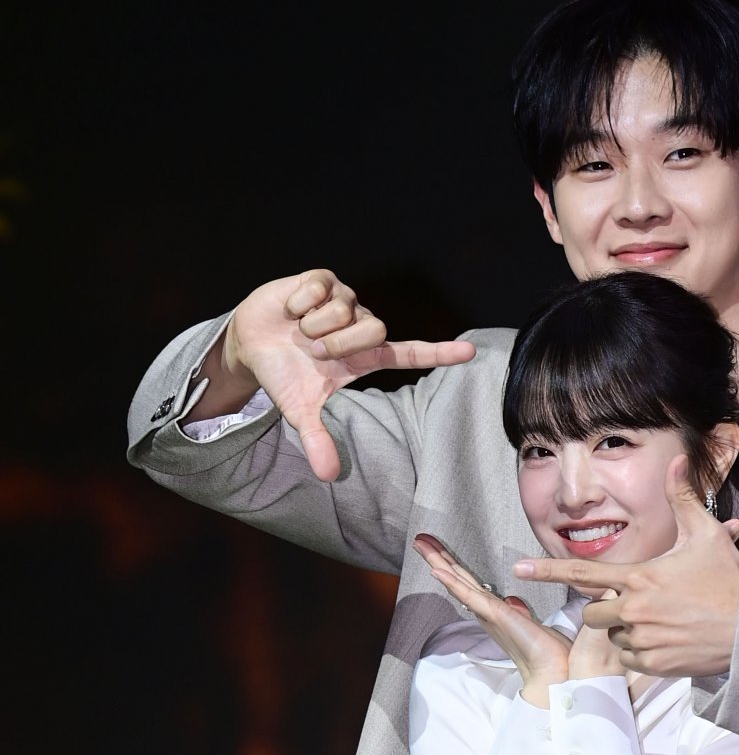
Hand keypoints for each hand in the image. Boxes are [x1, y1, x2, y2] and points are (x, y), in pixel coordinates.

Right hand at [214, 270, 475, 481]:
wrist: (252, 344)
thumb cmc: (285, 375)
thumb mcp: (300, 410)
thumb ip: (318, 439)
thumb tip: (329, 476)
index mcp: (365, 356)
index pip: (410, 354)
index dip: (439, 354)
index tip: (470, 354)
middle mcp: (361, 325)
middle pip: (375, 328)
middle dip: (339, 344)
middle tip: (314, 351)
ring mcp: (344, 299)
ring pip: (344, 309)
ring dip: (314, 326)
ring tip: (300, 332)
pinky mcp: (323, 278)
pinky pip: (319, 289)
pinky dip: (299, 304)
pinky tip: (291, 310)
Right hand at [413, 535, 570, 700]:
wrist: (553, 670)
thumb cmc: (547, 651)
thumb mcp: (531, 623)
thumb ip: (518, 612)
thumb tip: (513, 601)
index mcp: (493, 611)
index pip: (468, 582)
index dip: (452, 564)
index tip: (437, 548)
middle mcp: (485, 612)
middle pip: (457, 579)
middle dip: (438, 558)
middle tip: (419, 540)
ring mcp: (488, 614)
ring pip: (458, 583)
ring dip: (438, 563)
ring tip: (420, 546)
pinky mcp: (494, 615)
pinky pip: (469, 596)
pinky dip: (452, 583)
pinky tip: (436, 571)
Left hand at [511, 457, 738, 676]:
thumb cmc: (729, 581)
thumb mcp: (706, 535)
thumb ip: (683, 499)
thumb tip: (675, 461)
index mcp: (639, 578)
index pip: (582, 575)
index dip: (547, 571)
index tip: (518, 568)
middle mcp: (634, 611)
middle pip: (593, 613)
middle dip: (607, 609)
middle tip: (640, 604)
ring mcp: (642, 641)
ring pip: (612, 638)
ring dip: (626, 631)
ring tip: (661, 622)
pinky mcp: (653, 665)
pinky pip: (629, 659)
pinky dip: (640, 652)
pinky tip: (666, 641)